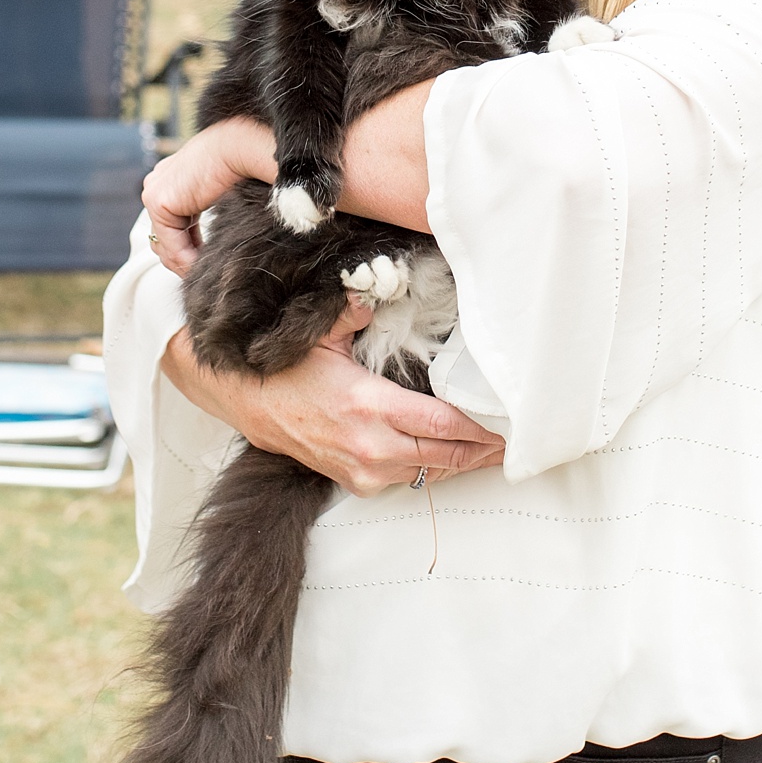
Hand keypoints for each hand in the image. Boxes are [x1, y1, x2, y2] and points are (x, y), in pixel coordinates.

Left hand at [141, 117, 275, 274]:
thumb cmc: (242, 164)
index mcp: (171, 179)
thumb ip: (206, 214)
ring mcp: (154, 191)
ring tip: (207, 275)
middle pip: (163, 238)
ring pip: (165, 245)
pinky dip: (187, 261)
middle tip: (205, 275)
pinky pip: (171, 244)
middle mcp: (158, 182)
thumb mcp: (220, 195)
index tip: (207, 263)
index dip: (188, 249)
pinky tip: (204, 268)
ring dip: (186, 265)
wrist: (241, 148)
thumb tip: (205, 248)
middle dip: (184, 261)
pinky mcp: (158, 200)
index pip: (170, 225)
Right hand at [161, 300, 504, 495]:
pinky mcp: (355, 481)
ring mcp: (362, 470)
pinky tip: (455, 454)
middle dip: (484, 449)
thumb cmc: (283, 367)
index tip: (510, 421)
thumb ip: (359, 307)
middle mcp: (369, 447)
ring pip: (431, 472)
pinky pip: (410, 480)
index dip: (482, 427)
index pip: (443, 425)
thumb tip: (391, 281)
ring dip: (464, 461)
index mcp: (366, 406)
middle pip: (447, 455)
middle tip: (518, 438)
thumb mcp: (321, 330)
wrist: (243, 402)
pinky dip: (435, 467)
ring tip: (495, 447)